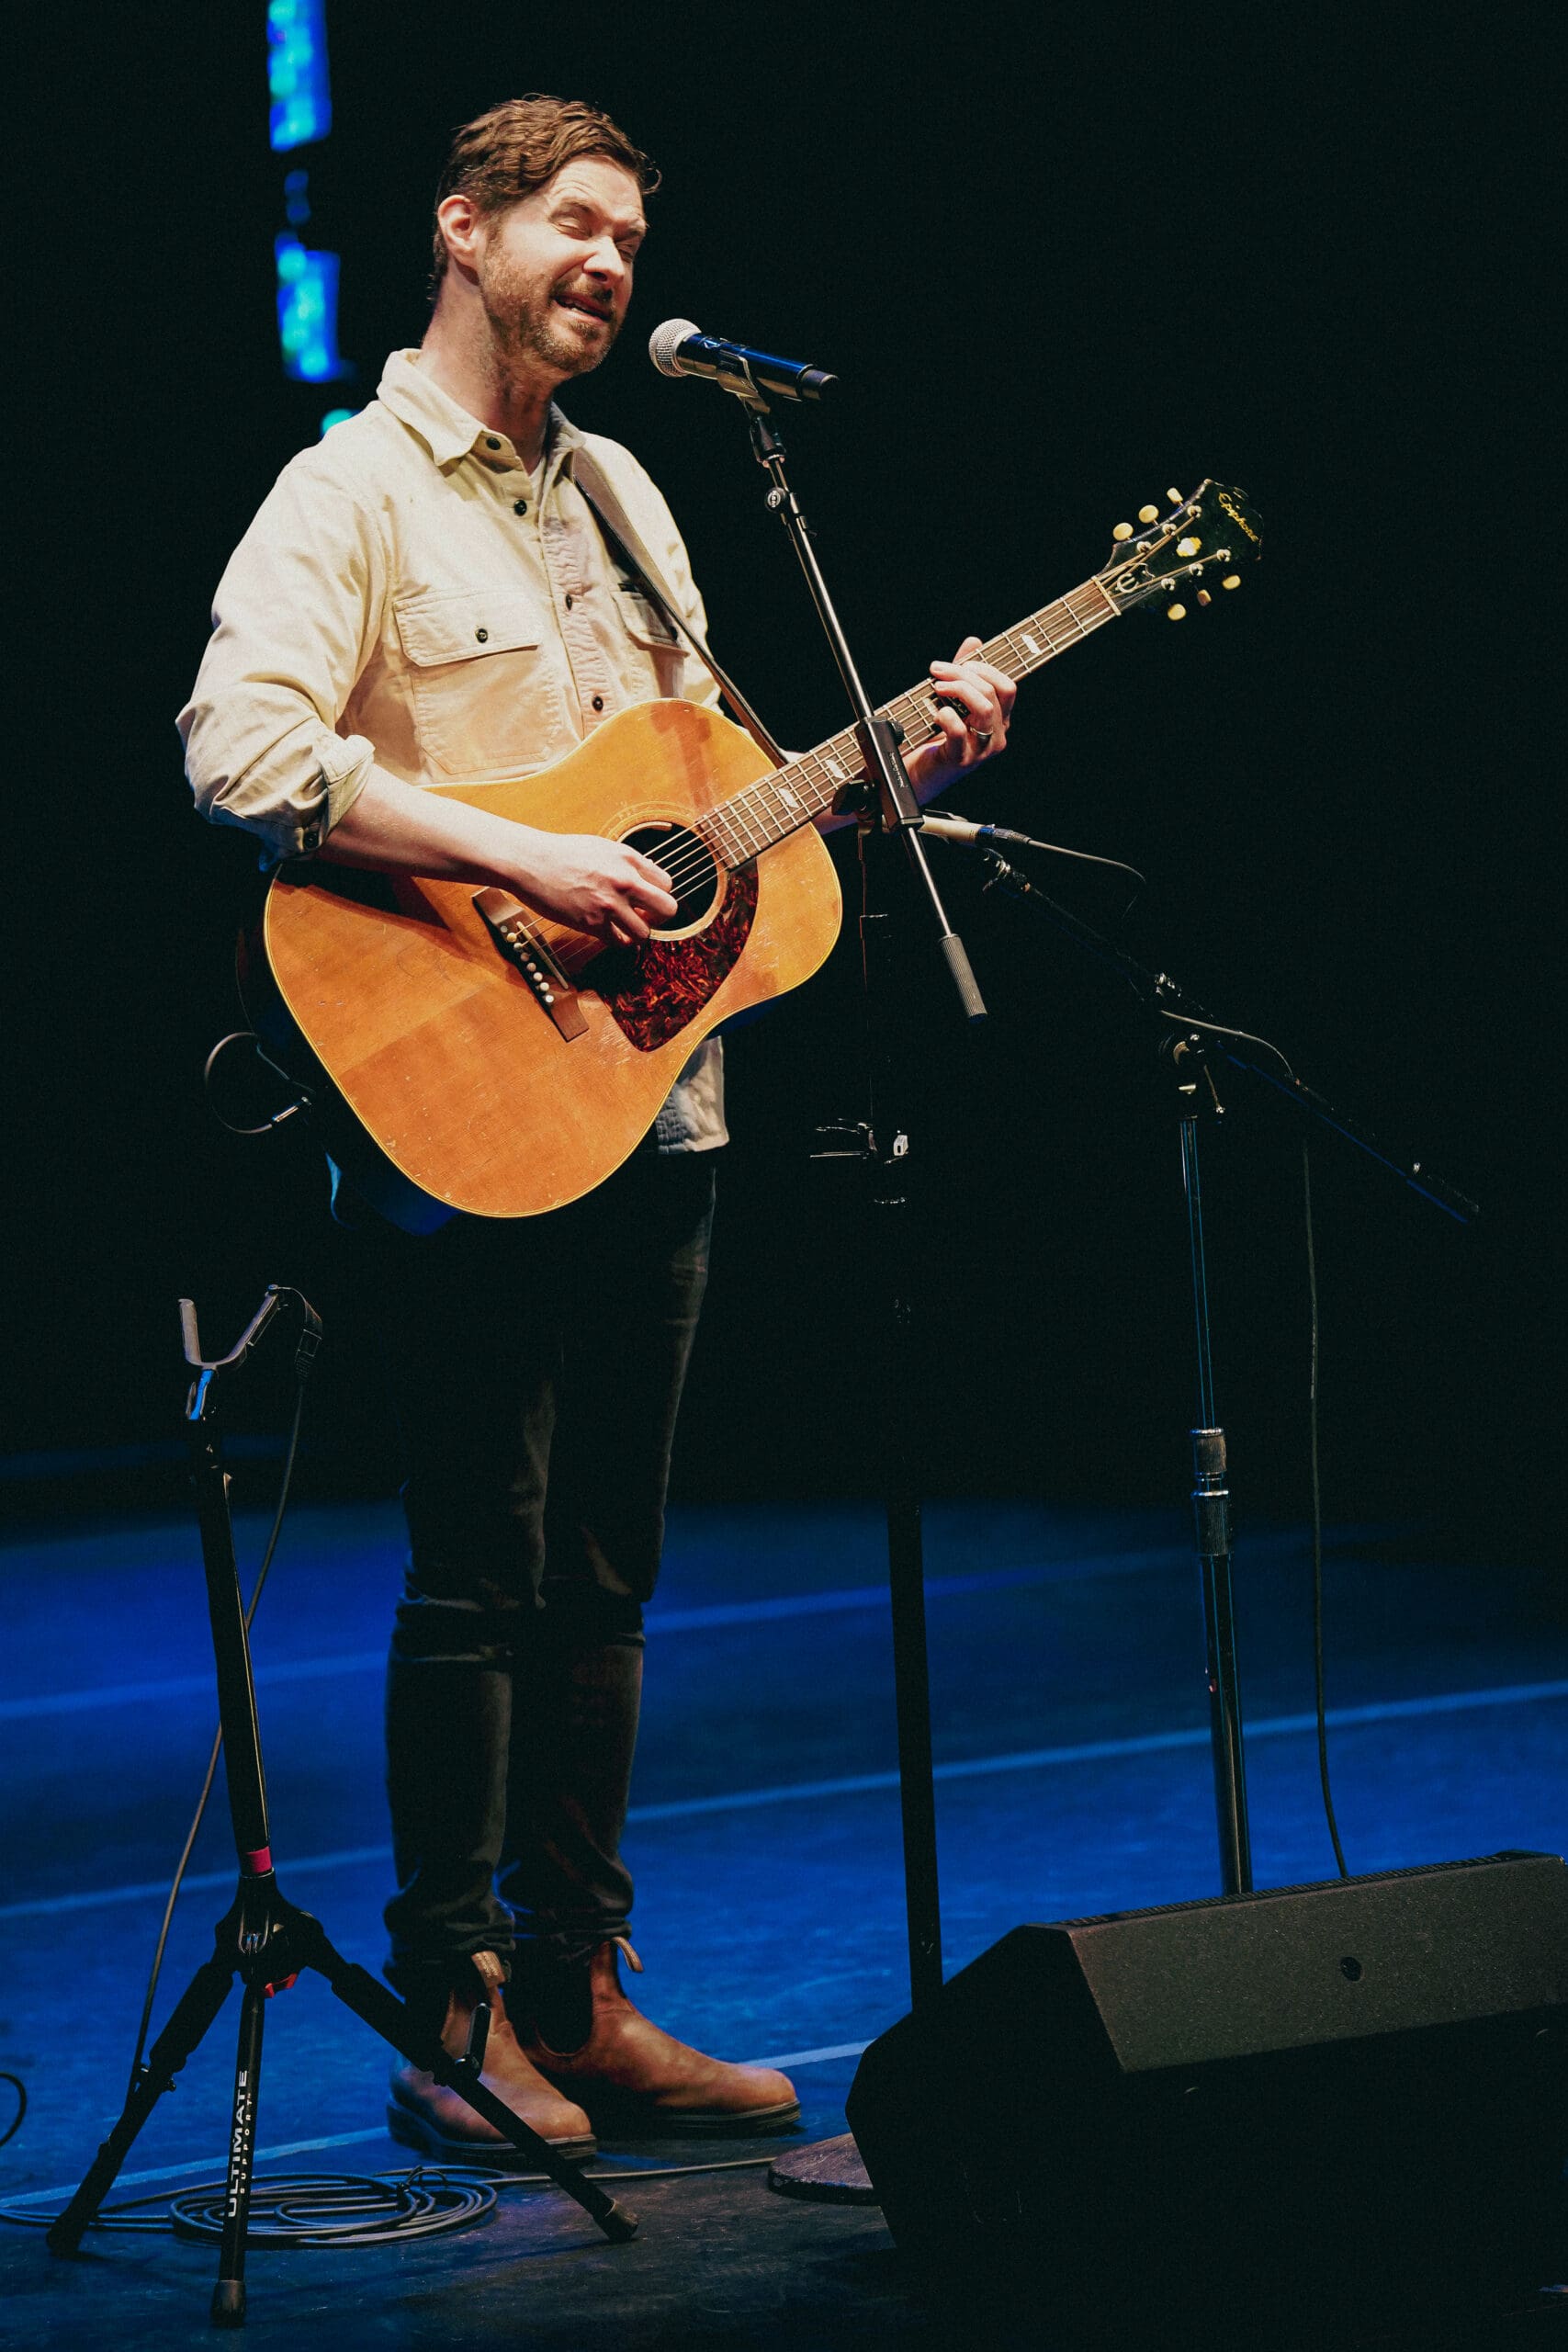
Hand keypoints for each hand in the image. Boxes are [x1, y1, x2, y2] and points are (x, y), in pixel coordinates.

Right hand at [512, 831, 677, 945]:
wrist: (531, 861)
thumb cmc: (563, 853)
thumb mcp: (603, 847)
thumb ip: (627, 863)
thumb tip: (645, 881)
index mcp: (629, 859)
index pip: (667, 884)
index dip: (658, 894)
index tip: (646, 899)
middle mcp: (624, 881)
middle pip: (668, 909)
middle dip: (659, 917)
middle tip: (645, 916)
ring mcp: (609, 903)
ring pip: (645, 933)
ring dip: (637, 933)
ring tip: (625, 927)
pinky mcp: (592, 922)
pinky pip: (619, 943)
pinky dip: (617, 941)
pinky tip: (609, 933)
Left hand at [904, 636, 1015, 798]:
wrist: (918, 774)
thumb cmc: (935, 737)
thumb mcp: (952, 699)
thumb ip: (964, 672)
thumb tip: (974, 642)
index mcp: (999, 721)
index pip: (1008, 686)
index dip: (985, 668)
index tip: (961, 663)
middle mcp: (996, 736)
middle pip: (991, 692)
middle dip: (962, 674)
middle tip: (937, 670)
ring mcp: (981, 750)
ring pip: (982, 707)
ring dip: (956, 689)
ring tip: (936, 687)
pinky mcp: (961, 760)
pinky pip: (960, 730)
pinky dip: (945, 715)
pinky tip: (935, 714)